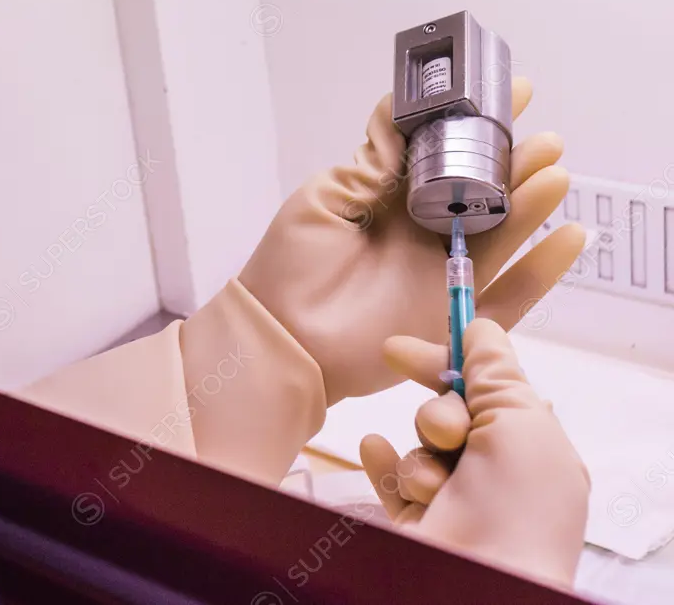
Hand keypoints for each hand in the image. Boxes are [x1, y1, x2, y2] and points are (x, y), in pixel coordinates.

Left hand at [238, 78, 584, 403]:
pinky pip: (509, 297)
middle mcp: (422, 235)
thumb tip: (402, 104)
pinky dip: (542, 270)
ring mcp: (440, 276)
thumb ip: (373, 161)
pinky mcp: (452, 319)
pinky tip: (571, 236)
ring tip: (554, 172)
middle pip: (481, 194)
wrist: (279, 341)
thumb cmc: (290, 268)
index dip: (476, 127)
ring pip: (500, 235)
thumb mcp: (327, 200)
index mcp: (392, 201)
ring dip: (531, 204)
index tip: (510, 94)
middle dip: (514, 163)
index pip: (446, 156)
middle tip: (543, 140)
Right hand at [360, 318, 589, 585]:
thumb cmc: (516, 504)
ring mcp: (454, 501)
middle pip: (448, 415)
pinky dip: (382, 462)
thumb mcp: (520, 420)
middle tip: (447, 433)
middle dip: (439, 417)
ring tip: (433, 487)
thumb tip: (480, 325)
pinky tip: (372, 448)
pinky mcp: (417, 524)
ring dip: (421, 459)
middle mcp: (495, 474)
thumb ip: (495, 369)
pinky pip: (391, 480)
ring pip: (419, 449)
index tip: (401, 350)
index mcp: (532, 450)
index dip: (449, 363)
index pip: (488, 389)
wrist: (480, 588)